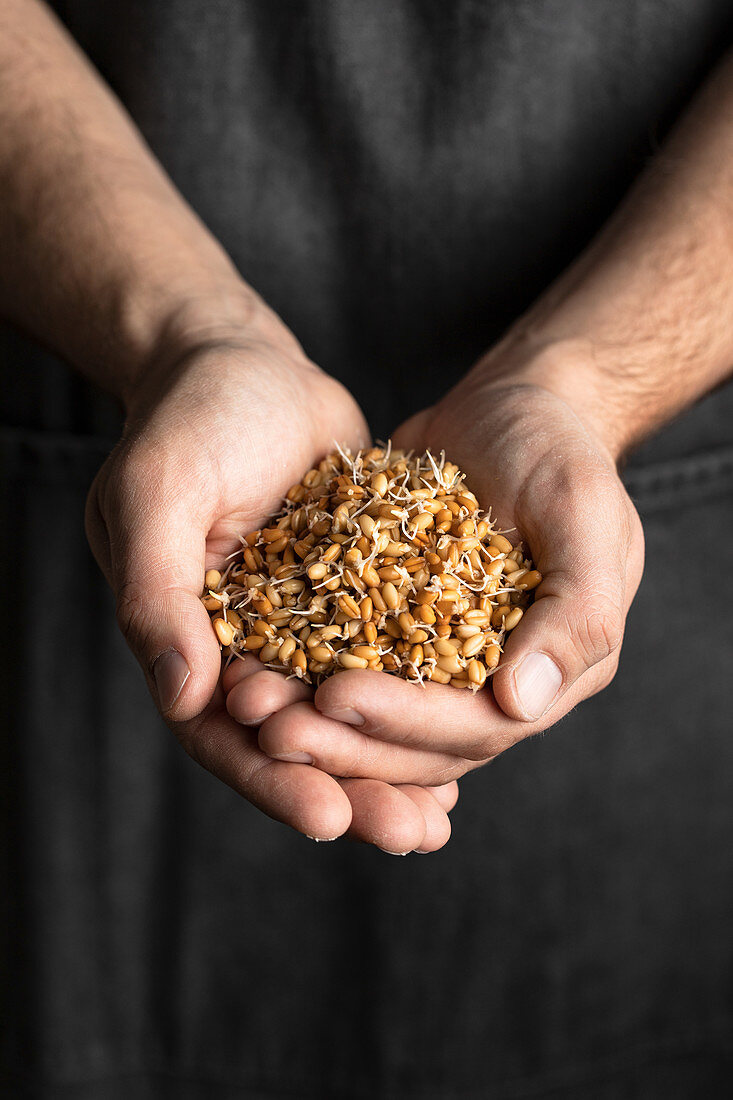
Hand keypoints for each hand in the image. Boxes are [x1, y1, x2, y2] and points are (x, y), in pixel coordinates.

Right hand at [85, 312, 457, 850]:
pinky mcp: (354, 593)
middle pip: (297, 743)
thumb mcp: (157, 495)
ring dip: (395, 764)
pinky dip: (421, 696)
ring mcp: (301, 625)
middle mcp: (243, 649)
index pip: (224, 735)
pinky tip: (469, 730)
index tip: (330, 816)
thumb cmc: (187, 420)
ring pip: (349, 714)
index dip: (273, 781)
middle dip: (353, 790)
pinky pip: (388, 657)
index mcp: (186, 642)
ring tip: (444, 816)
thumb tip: (185, 698)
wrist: (244, 364)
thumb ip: (158, 595)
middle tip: (411, 836)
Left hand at [243, 366, 643, 784]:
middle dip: (347, 741)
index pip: (481, 725)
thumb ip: (576, 610)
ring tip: (247, 706)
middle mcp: (500, 681)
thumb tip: (522, 702)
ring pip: (377, 717)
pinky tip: (247, 666)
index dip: (409, 721)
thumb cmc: (559, 448)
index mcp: (557, 668)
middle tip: (273, 729)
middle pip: (419, 740)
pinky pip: (347, 661)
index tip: (338, 698)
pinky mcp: (396, 627)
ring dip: (315, 722)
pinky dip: (301, 671)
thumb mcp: (583, 510)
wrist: (513, 407)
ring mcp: (445, 658)